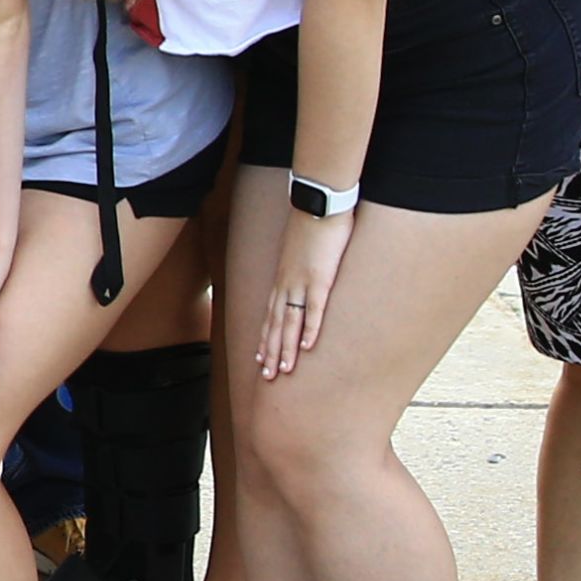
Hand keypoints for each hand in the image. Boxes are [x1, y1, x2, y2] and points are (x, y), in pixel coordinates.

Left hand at [253, 210, 350, 379]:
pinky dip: (309, 330)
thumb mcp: (302, 249)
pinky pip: (313, 309)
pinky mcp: (320, 278)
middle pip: (274, 325)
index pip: (269, 315)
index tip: (260, 359)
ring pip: (289, 323)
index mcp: (282, 278)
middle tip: (266, 378)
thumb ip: (303, 266)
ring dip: (285, 350)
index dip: (265, 339)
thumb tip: (307, 273)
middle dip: (270, 352)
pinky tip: (306, 348)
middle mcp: (286, 284)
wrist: (317, 202)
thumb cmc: (313, 223)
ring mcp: (301, 282)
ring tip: (283, 372)